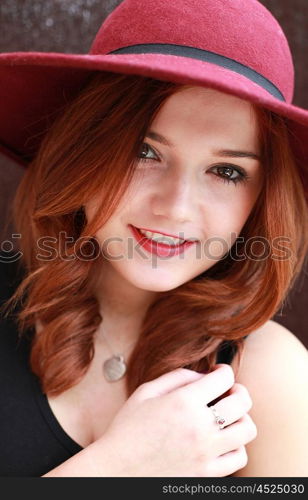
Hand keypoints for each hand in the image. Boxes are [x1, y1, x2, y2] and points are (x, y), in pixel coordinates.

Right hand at [94, 364, 256, 475]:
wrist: (117, 470)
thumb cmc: (127, 428)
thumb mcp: (146, 392)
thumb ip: (177, 377)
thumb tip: (204, 376)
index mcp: (184, 402)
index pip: (224, 378)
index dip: (224, 370)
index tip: (219, 373)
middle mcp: (200, 426)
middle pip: (242, 402)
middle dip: (238, 390)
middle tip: (229, 391)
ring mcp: (206, 453)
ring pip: (247, 430)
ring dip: (241, 418)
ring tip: (227, 417)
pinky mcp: (206, 474)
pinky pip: (238, 457)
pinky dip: (235, 445)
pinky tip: (221, 440)